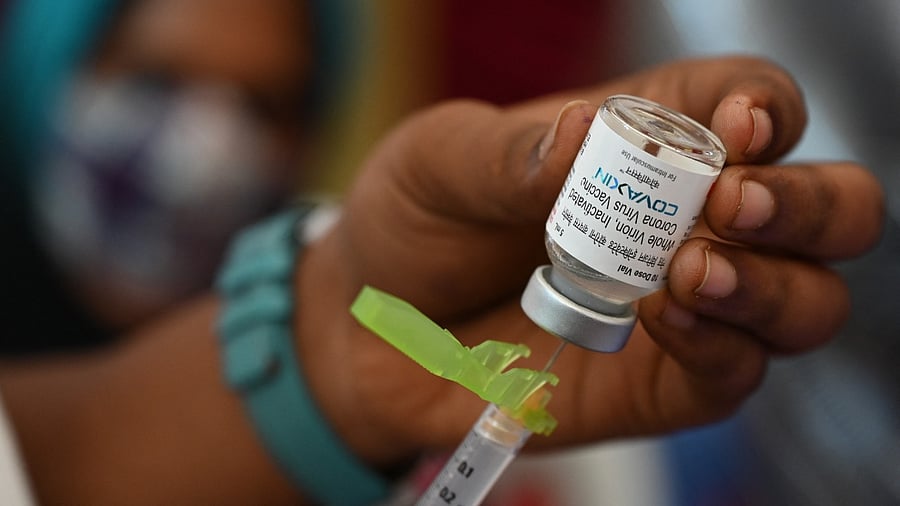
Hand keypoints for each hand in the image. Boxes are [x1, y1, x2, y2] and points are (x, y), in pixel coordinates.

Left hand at [294, 56, 883, 470]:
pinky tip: (664, 318)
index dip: (768, 111)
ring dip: (773, 284)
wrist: (370, 327)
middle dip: (804, 204)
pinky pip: (736, 372)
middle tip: (731, 205)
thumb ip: (511, 152)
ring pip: (808, 300)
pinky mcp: (664, 381)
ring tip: (690, 270)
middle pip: (824, 208)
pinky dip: (719, 346)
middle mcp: (689, 223)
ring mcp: (687, 307)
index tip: (735, 128)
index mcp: (650, 143)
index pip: (756, 107)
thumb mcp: (440, 163)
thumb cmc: (414, 223)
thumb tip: (587, 134)